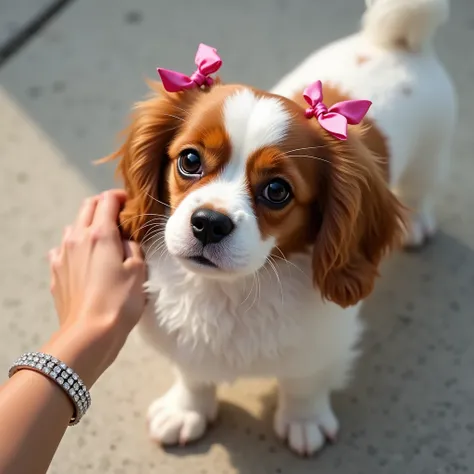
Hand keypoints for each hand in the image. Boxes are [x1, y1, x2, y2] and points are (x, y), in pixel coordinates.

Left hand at [46, 190, 146, 384]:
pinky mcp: (56, 272)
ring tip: (103, 240)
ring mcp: (62, 255)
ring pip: (73, 227)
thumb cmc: (120, 301)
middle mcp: (77, 238)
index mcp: (100, 234)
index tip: (130, 204)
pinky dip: (75, 247)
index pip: (107, 200)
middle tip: (119, 216)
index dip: (120, 197)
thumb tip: (125, 240)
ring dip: (88, 225)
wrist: (89, 334)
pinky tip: (84, 261)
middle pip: (87, 207)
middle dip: (103, 205)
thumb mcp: (138, 270)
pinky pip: (63, 250)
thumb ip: (132, 247)